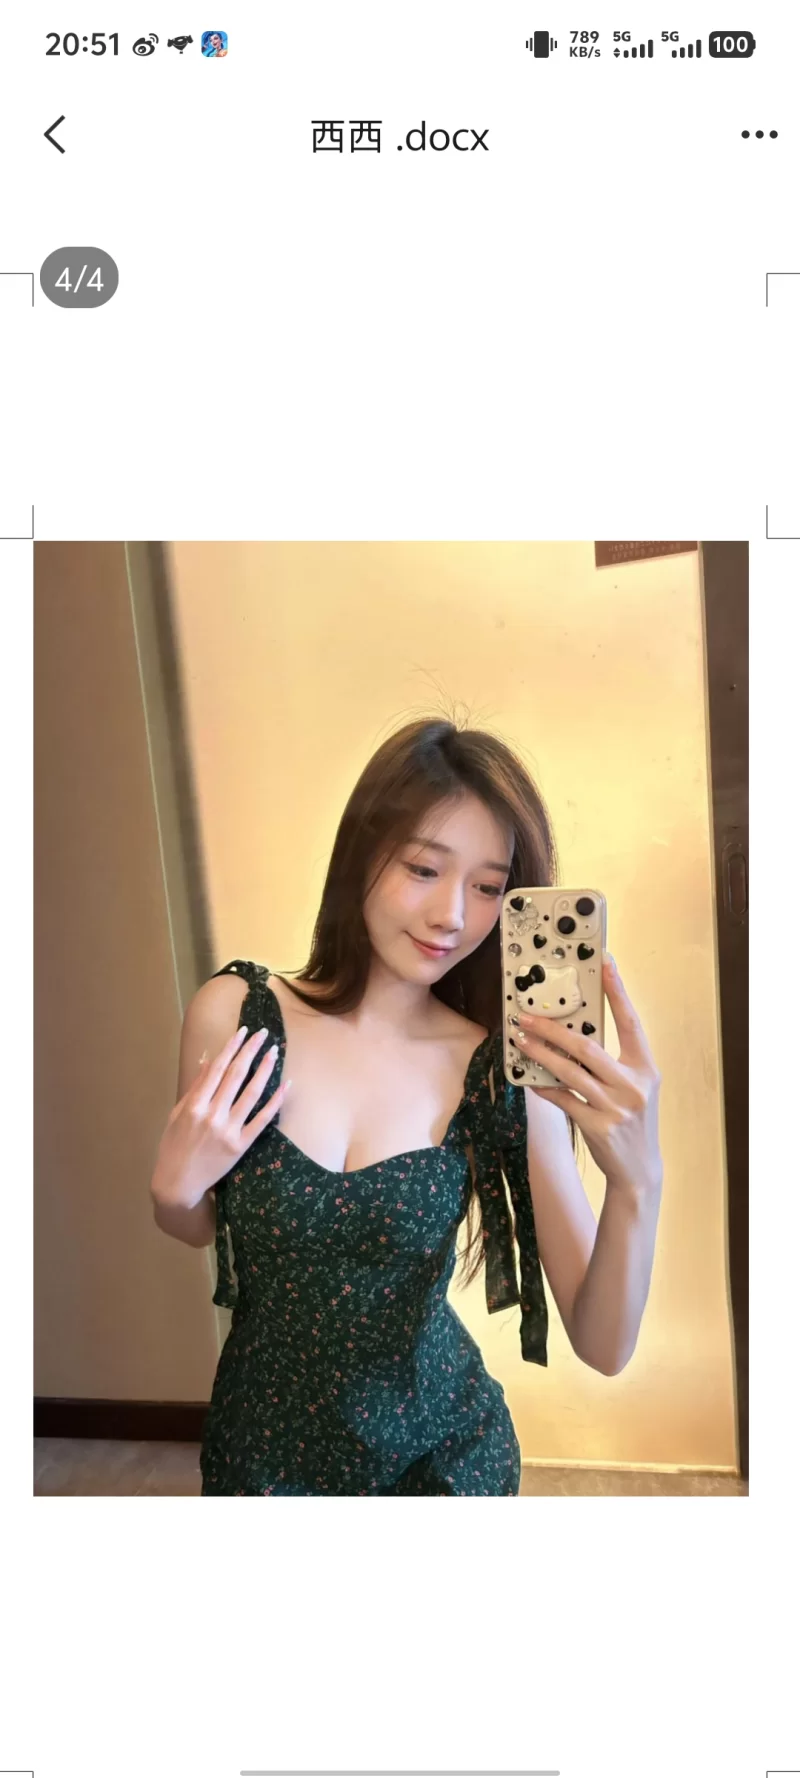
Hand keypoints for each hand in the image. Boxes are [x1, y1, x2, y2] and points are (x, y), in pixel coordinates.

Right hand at [151, 1026, 289, 1210]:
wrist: (178, 1182)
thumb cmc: (174, 1145)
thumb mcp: (178, 1113)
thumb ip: (195, 1086)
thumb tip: (210, 1058)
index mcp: (194, 1104)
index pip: (217, 1069)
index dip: (231, 1047)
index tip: (242, 1031)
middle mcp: (211, 1114)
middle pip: (236, 1076)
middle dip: (250, 1051)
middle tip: (264, 1034)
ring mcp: (228, 1130)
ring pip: (251, 1094)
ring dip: (264, 1070)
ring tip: (274, 1052)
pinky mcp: (241, 1145)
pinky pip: (262, 1120)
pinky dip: (274, 1102)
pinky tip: (285, 1086)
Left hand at [514, 953, 662, 1193]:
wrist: (640, 1170)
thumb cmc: (634, 1120)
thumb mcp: (636, 1088)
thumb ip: (615, 1062)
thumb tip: (575, 1033)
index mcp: (646, 1069)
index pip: (632, 1023)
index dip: (618, 992)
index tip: (605, 964)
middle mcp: (633, 1086)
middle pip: (588, 1047)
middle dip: (553, 1029)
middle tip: (528, 1016)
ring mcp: (615, 1108)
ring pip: (569, 1071)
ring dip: (540, 1054)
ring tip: (520, 1040)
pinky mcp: (597, 1126)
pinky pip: (562, 1099)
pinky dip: (543, 1086)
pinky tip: (527, 1076)